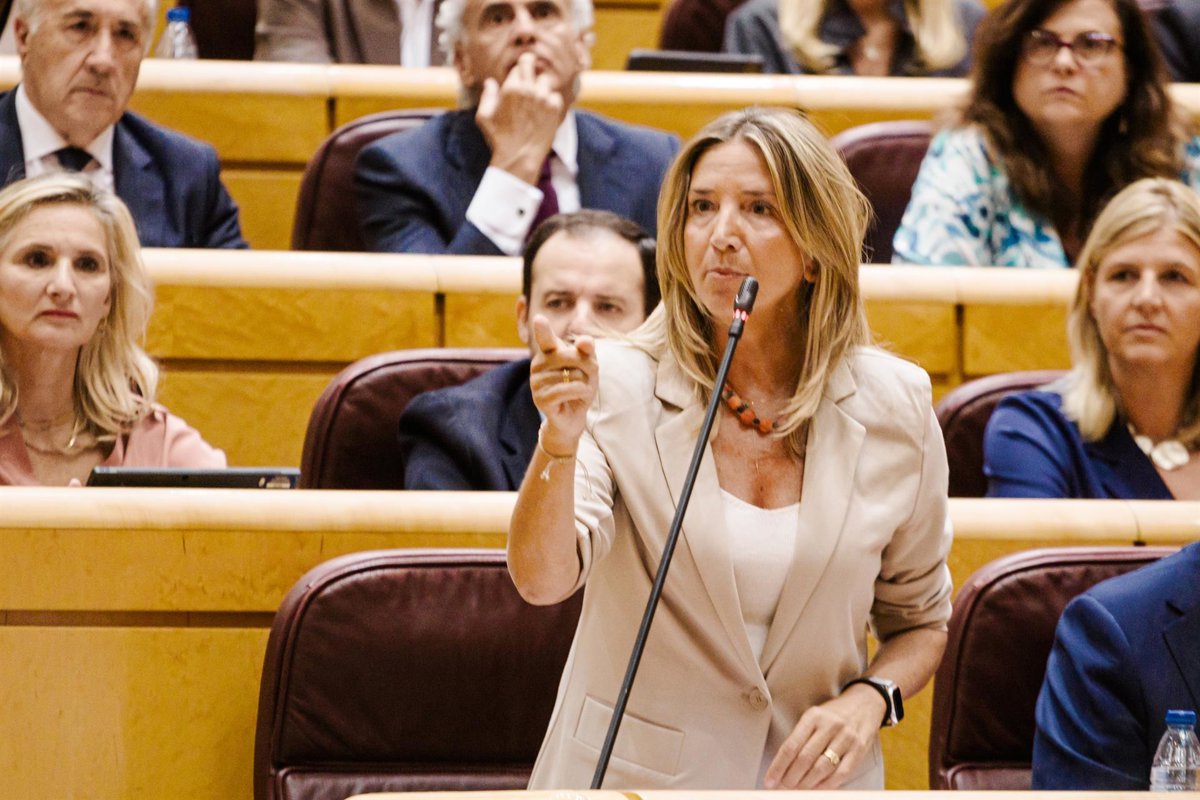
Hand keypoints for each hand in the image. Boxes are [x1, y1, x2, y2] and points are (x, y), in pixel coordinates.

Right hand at [476, 52, 563, 184]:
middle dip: (529, 67)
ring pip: (544, 81)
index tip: (518, 77)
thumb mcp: (484, 117)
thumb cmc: (499, 138)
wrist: (520, 157)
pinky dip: (550, 102)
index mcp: (511, 88)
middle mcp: (529, 89)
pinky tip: (542, 112)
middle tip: (528, 75)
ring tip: (534, 101)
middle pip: (531, 63)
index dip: (517, 71)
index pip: (518, 66)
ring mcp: (543, 98)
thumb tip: (490, 82)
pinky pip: (555, 96)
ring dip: (540, 87)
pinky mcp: (555, 109)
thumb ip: (487, 96)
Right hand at [529, 314, 596, 452]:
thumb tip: (585, 340)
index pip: (545, 337)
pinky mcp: (540, 399)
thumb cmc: (579, 385)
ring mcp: (536, 382)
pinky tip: (580, 395)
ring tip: (578, 390)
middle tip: (585, 377)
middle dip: (588, 367)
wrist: (573, 415)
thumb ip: (587, 350)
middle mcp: (538, 364)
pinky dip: (581, 391)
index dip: (543, 328)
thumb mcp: (588, 366)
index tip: (539, 319)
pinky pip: (568, 389)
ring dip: (584, 382)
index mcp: (547, 351)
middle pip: (572, 356)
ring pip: (572, 374)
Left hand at [763, 684, 884, 788]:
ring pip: (822, 767)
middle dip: (790, 778)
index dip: (778, 766)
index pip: (791, 746)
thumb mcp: (814, 716)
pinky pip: (841, 773)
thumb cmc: (833, 714)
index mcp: (813, 716)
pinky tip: (817, 789)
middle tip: (782, 788)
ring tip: (797, 790)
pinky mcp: (859, 749)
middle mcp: (829, 726)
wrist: (865, 703)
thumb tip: (782, 765)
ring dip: (807, 784)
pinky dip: (827, 785)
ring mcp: (846, 737)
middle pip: (805, 758)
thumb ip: (800, 737)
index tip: (769, 780)